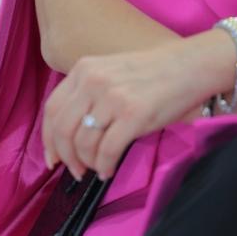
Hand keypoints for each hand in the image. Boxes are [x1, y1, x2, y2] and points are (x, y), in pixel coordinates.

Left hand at [41, 44, 208, 180]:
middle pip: (62, 129)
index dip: (48, 139)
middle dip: (66, 158)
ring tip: (98, 168)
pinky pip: (107, 151)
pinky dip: (104, 166)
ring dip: (87, 164)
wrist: (188, 66)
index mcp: (85, 68)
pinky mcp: (133, 114)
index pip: (52, 109)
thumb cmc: (152, 72)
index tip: (52, 158)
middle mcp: (94, 80)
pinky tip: (109, 168)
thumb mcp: (111, 71)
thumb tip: (69, 136)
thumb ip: (88, 94)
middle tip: (76, 171)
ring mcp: (113, 96)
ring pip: (83, 143)